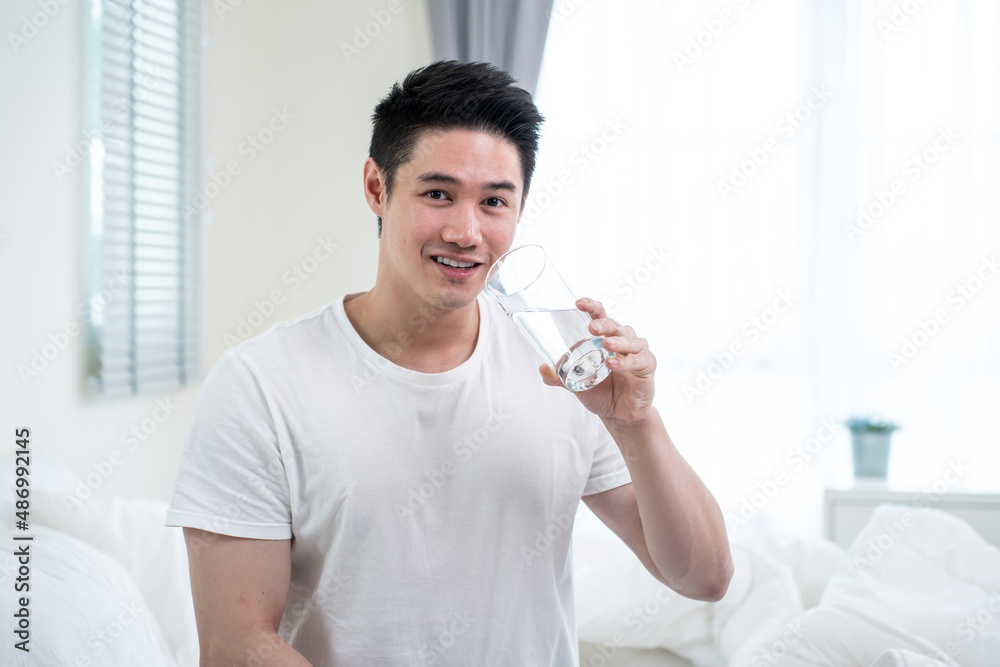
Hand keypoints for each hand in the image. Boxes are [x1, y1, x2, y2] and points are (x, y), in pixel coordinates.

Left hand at [538, 297, 655, 424]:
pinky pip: (638, 360)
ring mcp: (636, 352)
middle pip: (615, 325)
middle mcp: (622, 340)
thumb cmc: (600, 392)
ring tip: (605, 345)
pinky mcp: (647, 366)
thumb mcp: (576, 384)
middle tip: (592, 328)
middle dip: (603, 324)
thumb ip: (560, 376)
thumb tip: (543, 368)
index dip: (591, 307)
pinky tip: (614, 364)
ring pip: (629, 340)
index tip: (579, 303)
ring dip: (617, 341)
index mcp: (605, 337)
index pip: (600, 316)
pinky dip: (626, 362)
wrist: (619, 415)